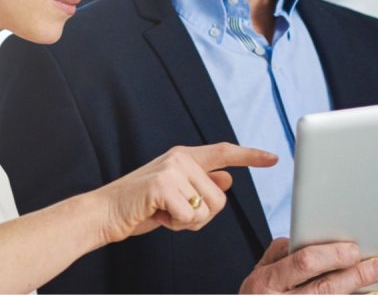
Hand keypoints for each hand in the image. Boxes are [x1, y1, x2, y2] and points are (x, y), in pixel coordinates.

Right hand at [89, 142, 277, 243]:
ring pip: (207, 210)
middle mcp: (180, 159)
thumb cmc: (139, 206)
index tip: (273, 158)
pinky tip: (157, 216)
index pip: (224, 153)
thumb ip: (200, 184)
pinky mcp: (162, 185)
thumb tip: (227, 178)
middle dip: (201, 216)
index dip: (250, 156)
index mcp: (183, 157)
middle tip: (172, 212)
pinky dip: (175, 224)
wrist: (104, 213)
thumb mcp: (175, 193)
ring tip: (163, 213)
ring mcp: (171, 170)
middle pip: (220, 198)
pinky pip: (190, 216)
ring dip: (187, 222)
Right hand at [239, 238, 377, 293]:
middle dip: (354, 275)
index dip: (332, 255)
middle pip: (325, 288)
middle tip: (376, 266)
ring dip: (357, 293)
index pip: (304, 263)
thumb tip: (308, 239)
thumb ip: (281, 254)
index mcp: (266, 281)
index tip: (352, 249)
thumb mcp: (258, 273)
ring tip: (374, 283)